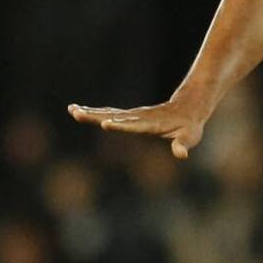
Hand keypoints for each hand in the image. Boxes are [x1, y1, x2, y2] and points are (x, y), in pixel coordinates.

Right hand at [67, 98, 205, 159]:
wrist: (189, 107)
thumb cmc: (190, 126)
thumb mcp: (190, 136)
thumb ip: (183, 145)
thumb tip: (181, 154)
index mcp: (152, 124)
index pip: (134, 126)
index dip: (121, 125)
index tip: (106, 124)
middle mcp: (139, 118)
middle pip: (115, 116)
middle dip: (96, 116)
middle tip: (77, 113)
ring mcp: (134, 115)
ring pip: (108, 112)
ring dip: (90, 112)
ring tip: (72, 110)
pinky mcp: (130, 115)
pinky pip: (109, 112)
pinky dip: (94, 112)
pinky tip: (79, 110)